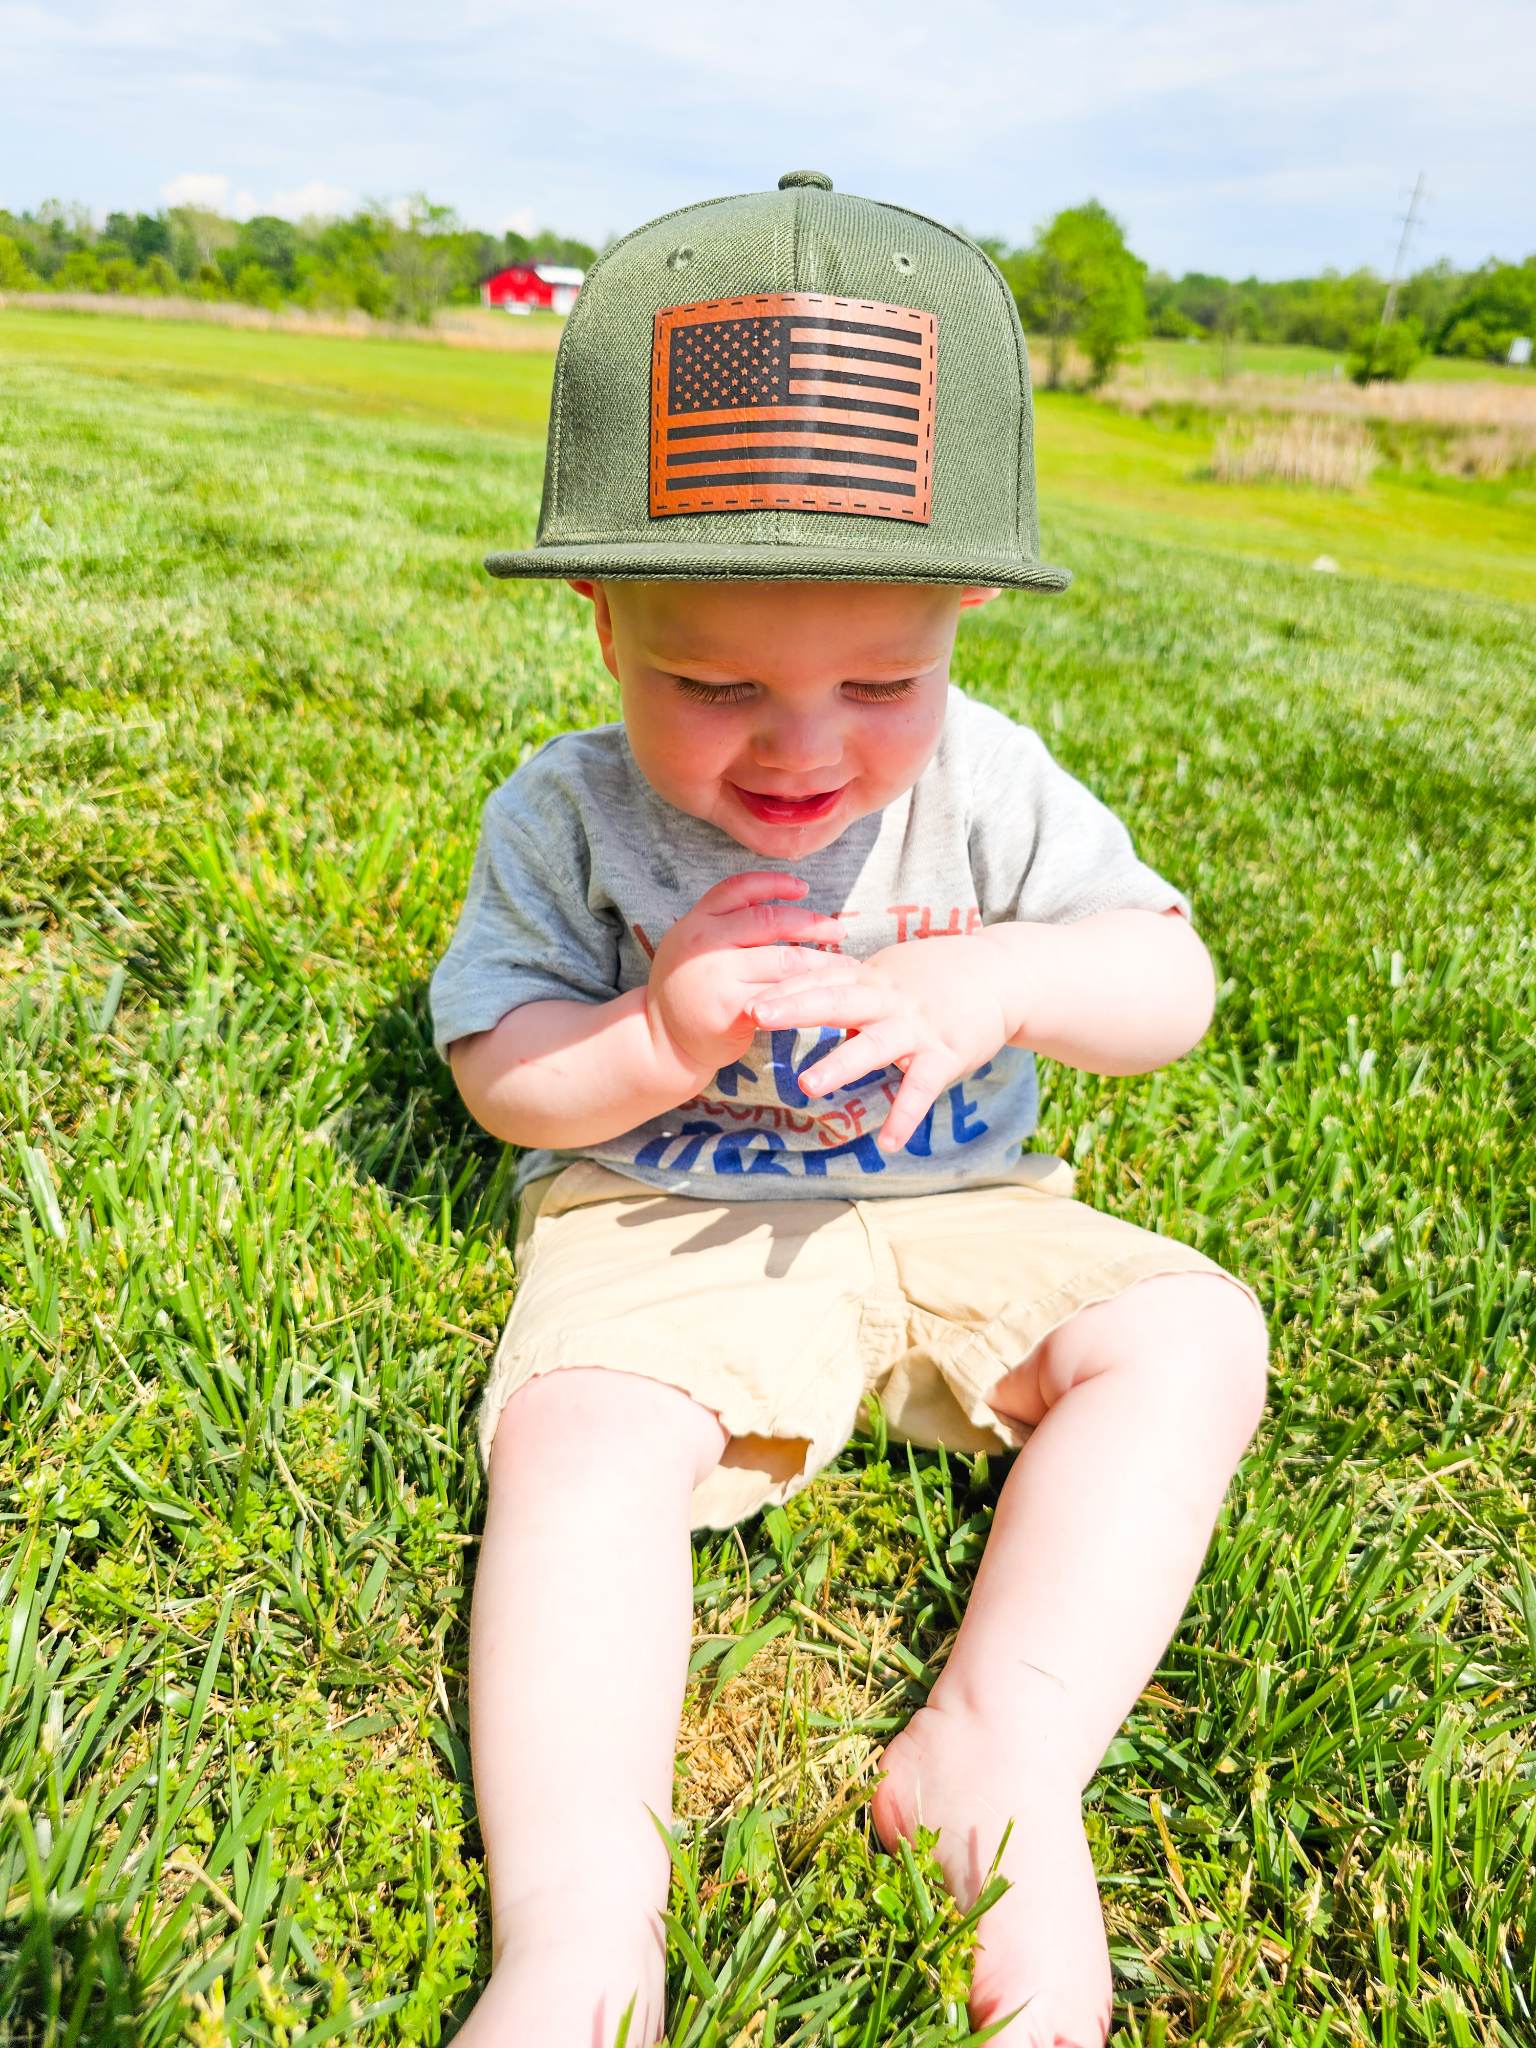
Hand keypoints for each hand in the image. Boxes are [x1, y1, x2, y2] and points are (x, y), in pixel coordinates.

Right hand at [645, 872, 849, 1084]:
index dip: (775, 884)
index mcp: (697, 921)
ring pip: (783, 961)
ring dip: (821, 962)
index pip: (739, 888)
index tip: (805, 888)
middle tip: (839, 931)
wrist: (663, 1042)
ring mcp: (716, 976)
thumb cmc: (689, 990)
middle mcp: (705, 943)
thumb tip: (779, 899)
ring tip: (845, 965)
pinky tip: (825, 995)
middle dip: (812, 924)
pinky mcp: (730, 1009)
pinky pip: (780, 995)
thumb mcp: (693, 946)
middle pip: (770, 921)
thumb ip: (726, 924)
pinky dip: (808, 994)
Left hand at [747, 931, 1018, 1152]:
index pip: (821, 980)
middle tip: (756, 1015)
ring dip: (841, 1063)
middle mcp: (890, 1000)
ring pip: (874, 1044)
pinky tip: (887, 1144)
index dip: (784, 988)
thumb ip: (849, 985)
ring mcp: (918, 1027)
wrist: (1003, 973)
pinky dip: (906, 1117)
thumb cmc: (940, 973)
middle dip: (795, 1007)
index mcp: (872, 978)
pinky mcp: (946, 1054)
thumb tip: (802, 991)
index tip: (746, 996)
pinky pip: (922, 1089)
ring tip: (808, 1085)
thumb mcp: (891, 970)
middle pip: (837, 1000)